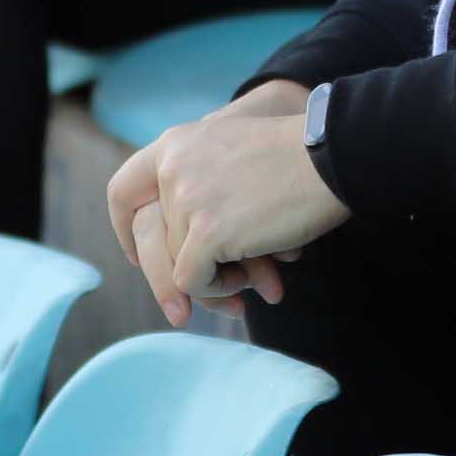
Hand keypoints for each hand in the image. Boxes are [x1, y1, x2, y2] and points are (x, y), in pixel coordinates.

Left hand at [108, 79, 340, 328]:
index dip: (126, 229)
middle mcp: (171, 169)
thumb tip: (184, 256)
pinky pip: (193, 280)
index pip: (123, 190)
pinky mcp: (206, 231)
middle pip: (147, 241)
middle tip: (179, 311)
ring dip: (213, 280)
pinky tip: (255, 277)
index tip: (139, 253)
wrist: (332, 154)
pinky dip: (220, 288)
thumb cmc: (298, 159)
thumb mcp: (232, 153)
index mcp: (175, 145)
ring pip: (175, 265)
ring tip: (255, 279)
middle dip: (163, 279)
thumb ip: (200, 184)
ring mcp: (186, 199)